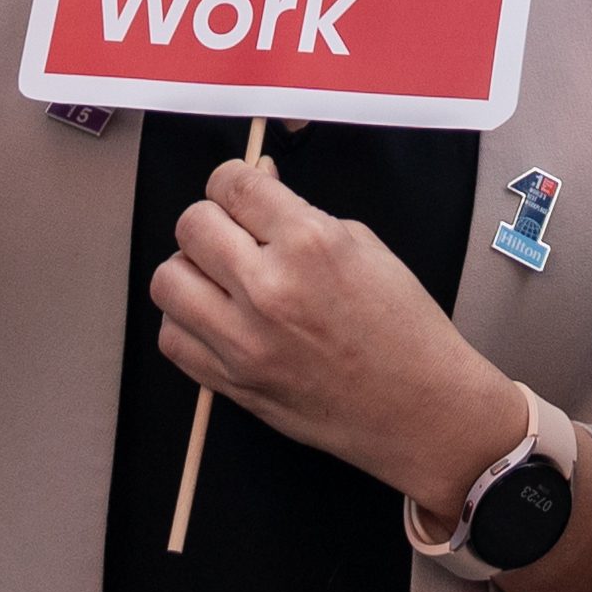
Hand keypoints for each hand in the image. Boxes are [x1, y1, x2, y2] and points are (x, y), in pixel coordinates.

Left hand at [152, 152, 509, 506]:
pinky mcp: (234, 384)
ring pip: (167, 281)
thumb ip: (299, 214)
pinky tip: (217, 319)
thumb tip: (256, 187)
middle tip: (234, 232)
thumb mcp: (364, 246)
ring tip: (221, 278)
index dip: (233, 180)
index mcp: (309, 243)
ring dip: (189, 270)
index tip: (240, 191)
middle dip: (211, 219)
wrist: (423, 412)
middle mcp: (269, 289)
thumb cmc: (405, 331)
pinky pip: (172, 340)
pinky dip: (186, 323)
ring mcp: (246, 342)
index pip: (232, 184)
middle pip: (191, 225)